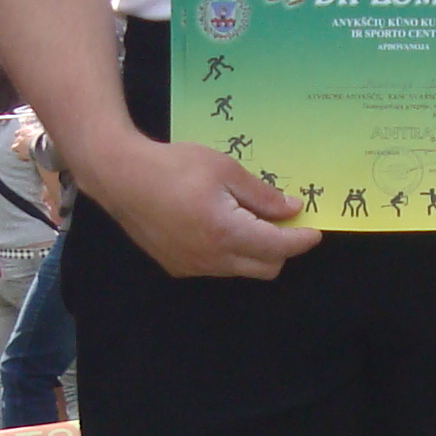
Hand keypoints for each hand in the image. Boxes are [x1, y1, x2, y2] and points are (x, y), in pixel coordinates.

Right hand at [72, 132, 319, 281]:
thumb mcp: (224, 169)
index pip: (278, 247)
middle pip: (266, 268)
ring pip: (241, 270)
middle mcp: (212, 259)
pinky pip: (217, 268)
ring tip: (247, 219)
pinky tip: (218, 225)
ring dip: (254, 251)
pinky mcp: (177, 267)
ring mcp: (193, 267)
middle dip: (281, 249)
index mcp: (227, 232)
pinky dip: (230, 253)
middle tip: (282, 221)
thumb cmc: (174, 166)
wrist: (121, 177)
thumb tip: (292, 210)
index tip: (314, 230)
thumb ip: (261, 194)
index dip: (301, 240)